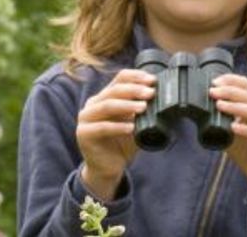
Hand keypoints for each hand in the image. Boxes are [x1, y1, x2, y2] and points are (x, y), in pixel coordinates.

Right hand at [76, 69, 154, 200]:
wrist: (108, 168)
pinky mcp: (84, 134)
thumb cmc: (122, 144)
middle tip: (150, 93)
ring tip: (143, 107)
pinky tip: (131, 127)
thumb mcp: (136, 124)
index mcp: (105, 96)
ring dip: (127, 105)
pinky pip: (102, 127)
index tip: (152, 80)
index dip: (136, 77)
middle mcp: (93, 104)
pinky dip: (118, 127)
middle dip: (134, 90)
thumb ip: (143, 112)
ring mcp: (86, 118)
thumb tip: (162, 100)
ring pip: (107, 106)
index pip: (119, 78)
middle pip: (114, 90)